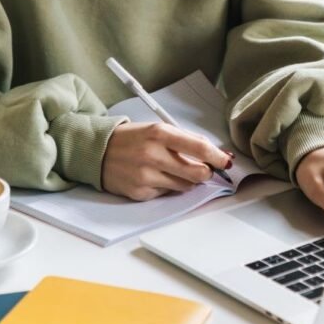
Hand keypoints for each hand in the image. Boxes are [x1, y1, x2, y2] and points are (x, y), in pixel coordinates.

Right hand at [101, 122, 233, 201]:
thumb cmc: (131, 138)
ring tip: (172, 169)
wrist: (97, 151)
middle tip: (204, 169)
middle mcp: (153, 154)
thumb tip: (214, 152)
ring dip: (186, 180)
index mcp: (159, 133)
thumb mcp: (157, 129)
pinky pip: (167, 193)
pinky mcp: (140, 192)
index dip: (218, 157)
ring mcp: (146, 176)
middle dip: (206, 172)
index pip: (199, 147)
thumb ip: (184, 139)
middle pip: (197, 172)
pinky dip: (167, 187)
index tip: (227, 161)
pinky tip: (155, 177)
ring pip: (185, 186)